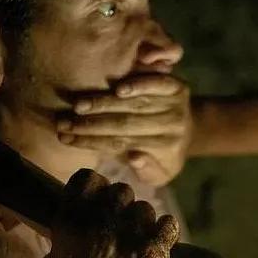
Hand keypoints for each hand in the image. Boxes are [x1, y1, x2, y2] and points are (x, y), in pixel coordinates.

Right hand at [35, 169, 178, 257]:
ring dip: (146, 225)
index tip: (103, 201)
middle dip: (125, 208)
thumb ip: (62, 237)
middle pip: (122, 191)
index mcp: (69, 223)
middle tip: (125, 231)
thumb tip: (68, 219)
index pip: (89, 178)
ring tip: (140, 249)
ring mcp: (127, 237)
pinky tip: (160, 247)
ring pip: (146, 209)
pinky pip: (168, 224)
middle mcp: (97, 225)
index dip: (99, 187)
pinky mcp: (154, 253)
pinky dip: (167, 233)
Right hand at [57, 74, 191, 186]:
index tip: (64, 138)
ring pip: (135, 104)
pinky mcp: (178, 87)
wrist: (194, 129)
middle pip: (124, 124)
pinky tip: (118, 89)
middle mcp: (170, 127)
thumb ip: (147, 171)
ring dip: (105, 103)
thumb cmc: (166, 155)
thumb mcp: (160, 174)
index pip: (119, 144)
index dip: (90, 142)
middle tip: (62, 122)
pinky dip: (138, 85)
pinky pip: (158, 84)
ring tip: (78, 106)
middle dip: (89, 124)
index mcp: (164, 150)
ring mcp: (175, 105)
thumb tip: (134, 155)